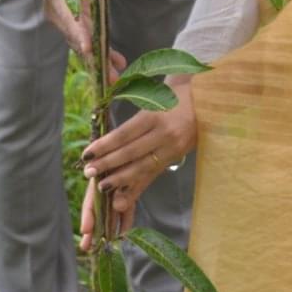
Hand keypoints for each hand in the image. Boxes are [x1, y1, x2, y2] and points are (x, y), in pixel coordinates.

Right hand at [43, 0, 126, 78]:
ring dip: (100, 60)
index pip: (69, 18)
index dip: (79, 34)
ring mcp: (63, 21)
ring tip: (117, 76)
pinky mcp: (72, 23)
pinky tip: (117, 62)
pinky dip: (101, 51)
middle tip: (110, 79)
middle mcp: (58, 13)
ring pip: (83, 44)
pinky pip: (86, 40)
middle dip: (95, 59)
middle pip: (77, 39)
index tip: (88, 48)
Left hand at [78, 81, 196, 248]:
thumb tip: (106, 130)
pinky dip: (137, 186)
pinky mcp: (176, 157)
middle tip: (89, 172)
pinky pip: (153, 174)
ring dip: (120, 179)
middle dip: (107, 165)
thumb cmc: (173, 97)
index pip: (124, 134)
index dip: (104, 146)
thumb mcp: (152, 100)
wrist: (205, 101)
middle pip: (131, 153)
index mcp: (154, 115)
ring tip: (102, 186)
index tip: (87, 154)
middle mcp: (164, 134)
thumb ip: (131, 116)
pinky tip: (123, 194)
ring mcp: (172, 148)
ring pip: (142, 167)